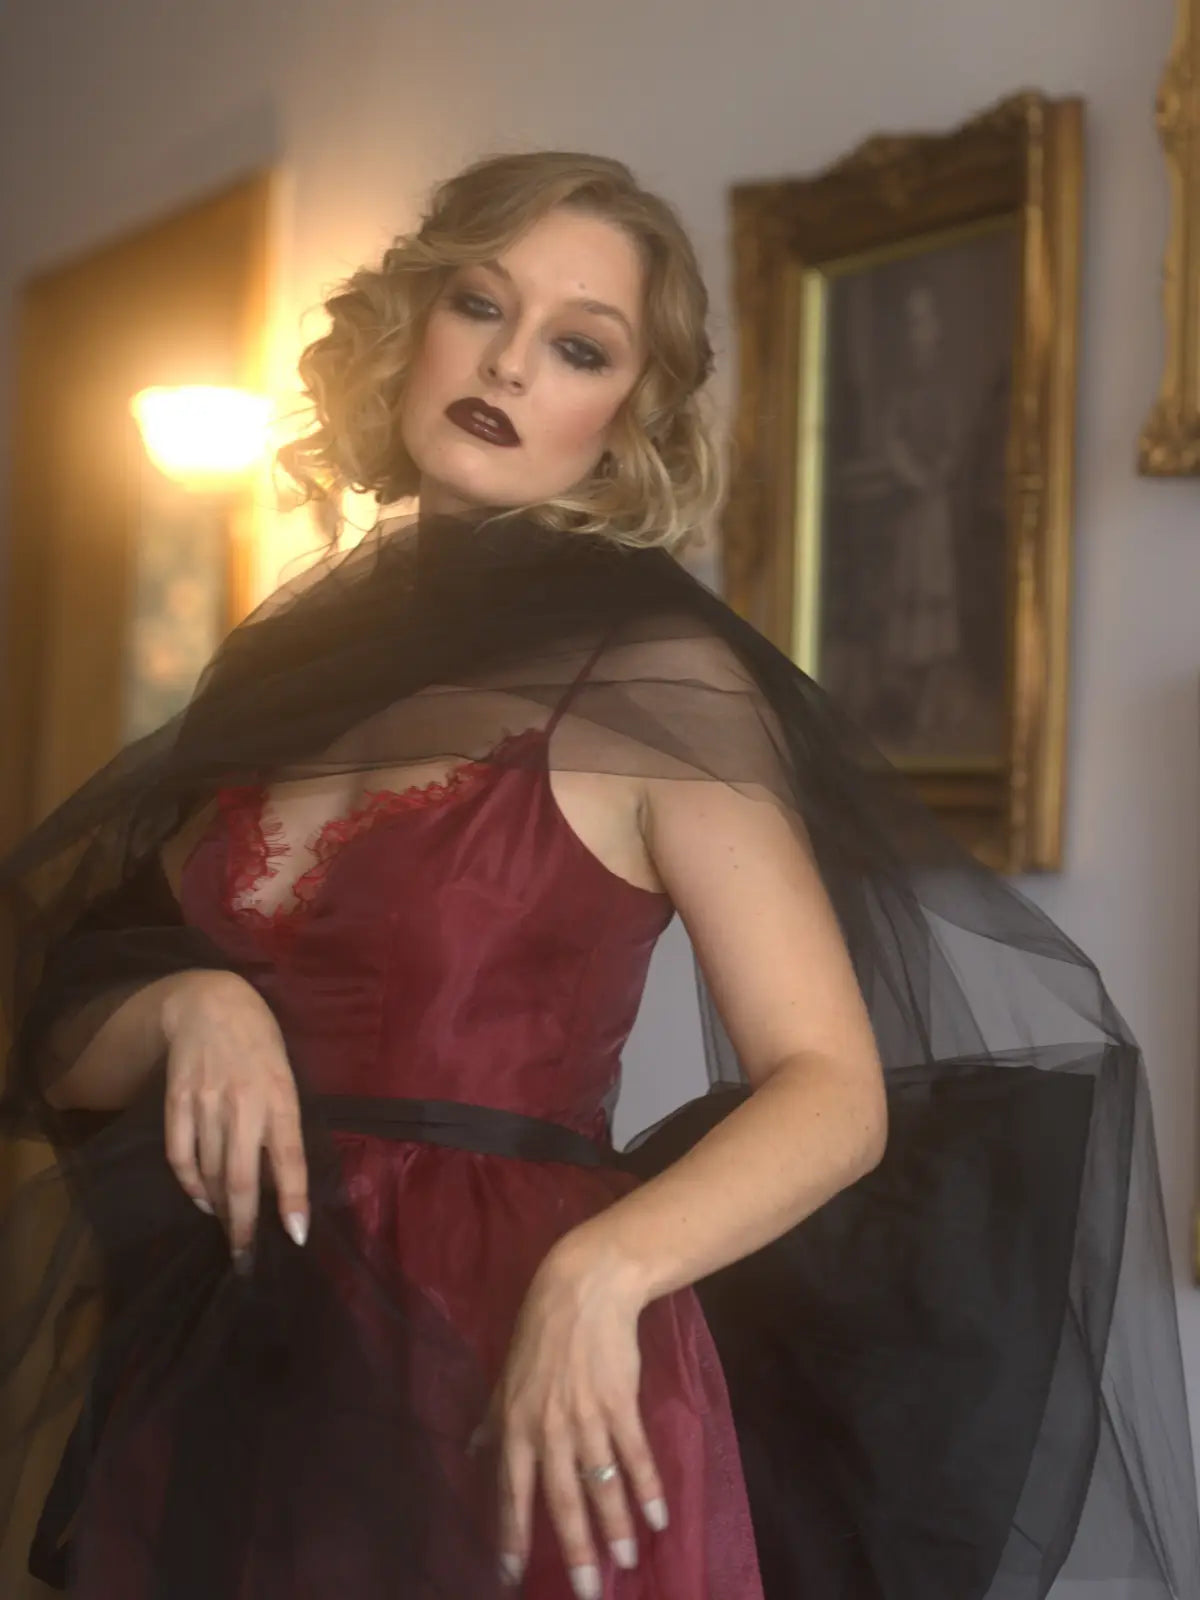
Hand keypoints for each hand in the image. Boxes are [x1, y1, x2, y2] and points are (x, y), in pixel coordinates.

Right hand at [160, 969, 307, 1266]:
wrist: (212, 1003)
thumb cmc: (261, 1044)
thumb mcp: (285, 1079)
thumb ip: (282, 1125)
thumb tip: (280, 1180)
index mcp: (280, 1096)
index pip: (290, 1157)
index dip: (293, 1200)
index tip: (296, 1236)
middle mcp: (243, 1103)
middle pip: (240, 1178)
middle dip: (244, 1225)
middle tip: (246, 1257)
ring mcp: (206, 1103)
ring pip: (209, 1173)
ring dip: (219, 1210)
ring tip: (229, 1232)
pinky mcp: (176, 1102)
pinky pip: (179, 1155)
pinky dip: (189, 1186)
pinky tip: (201, 1200)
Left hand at [482, 1235, 668, 1596]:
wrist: (583, 1290)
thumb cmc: (540, 1333)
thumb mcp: (506, 1376)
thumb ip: (492, 1419)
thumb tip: (473, 1452)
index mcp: (516, 1424)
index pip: (511, 1490)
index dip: (511, 1534)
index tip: (510, 1575)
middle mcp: (549, 1428)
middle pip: (560, 1499)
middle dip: (573, 1548)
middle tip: (585, 1590)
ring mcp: (586, 1417)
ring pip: (600, 1483)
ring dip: (614, 1526)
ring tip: (627, 1562)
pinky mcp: (620, 1403)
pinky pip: (634, 1454)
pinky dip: (647, 1486)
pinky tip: (657, 1516)